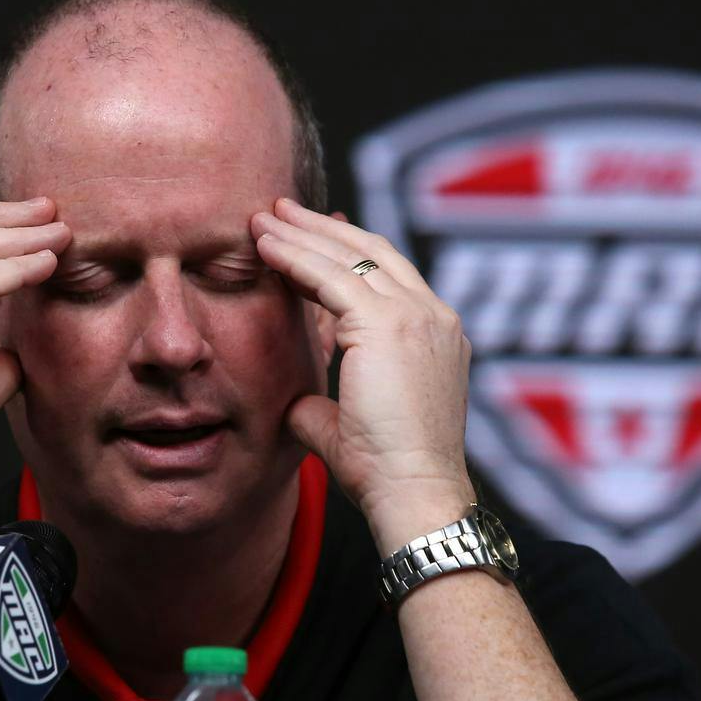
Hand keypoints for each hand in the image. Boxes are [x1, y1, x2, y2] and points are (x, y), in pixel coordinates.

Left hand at [251, 198, 475, 547]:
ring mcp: (417, 316)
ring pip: (349, 257)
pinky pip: (330, 277)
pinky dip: (294, 257)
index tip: (312, 236)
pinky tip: (264, 246)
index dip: (347, 252)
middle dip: (322, 228)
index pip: (388, 276)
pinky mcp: (387, 324)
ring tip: (264, 217)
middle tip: (283, 208)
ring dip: (302, 233)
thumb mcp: (351, 425)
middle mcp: (433, 317)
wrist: (414, 492)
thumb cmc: (387, 474)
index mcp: (436, 336)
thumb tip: (298, 404)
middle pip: (373, 253)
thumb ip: (326, 406)